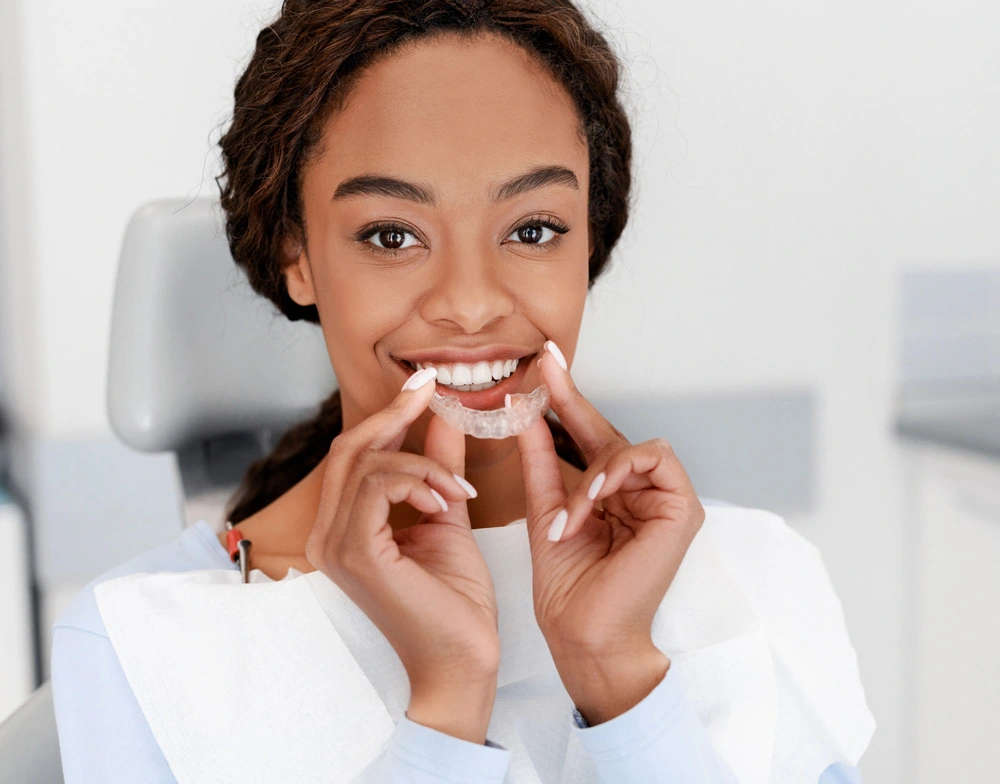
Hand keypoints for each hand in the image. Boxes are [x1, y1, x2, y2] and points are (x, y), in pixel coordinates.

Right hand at [305, 369, 499, 742]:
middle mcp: (327, 535)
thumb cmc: (454, 604)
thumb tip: (443, 418)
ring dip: (422, 462)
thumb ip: (437, 468)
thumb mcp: (446, 516)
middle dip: (394, 414)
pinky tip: (446, 501)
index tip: (425, 385)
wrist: (463, 662)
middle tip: (433, 390)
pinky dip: (418, 480)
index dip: (388, 414)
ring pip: (367, 462)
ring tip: (457, 489)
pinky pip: (379, 485)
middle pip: (349, 449)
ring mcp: (335, 545)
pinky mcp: (355, 553)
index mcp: (343, 528)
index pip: (353, 456)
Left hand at [516, 342, 705, 723]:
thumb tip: (525, 411)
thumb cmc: (567, 586)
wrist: (582, 634)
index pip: (588, 436)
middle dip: (573, 401)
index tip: (543, 361)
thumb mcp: (546, 508)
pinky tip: (595, 497)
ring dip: (593, 472)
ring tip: (571, 513)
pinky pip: (652, 460)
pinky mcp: (683, 509)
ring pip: (630, 446)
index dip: (567, 398)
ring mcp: (665, 500)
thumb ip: (541, 459)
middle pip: (610, 433)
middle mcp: (640, 493)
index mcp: (610, 494)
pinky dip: (617, 474)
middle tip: (545, 367)